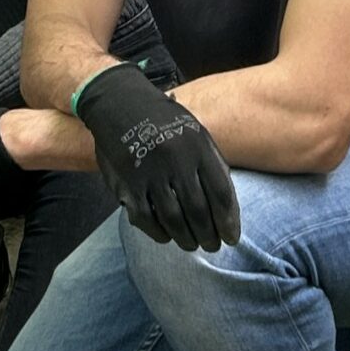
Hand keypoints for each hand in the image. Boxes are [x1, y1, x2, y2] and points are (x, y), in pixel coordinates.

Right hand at [73, 61, 237, 251]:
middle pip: (198, 211)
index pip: (220, 193)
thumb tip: (228, 208)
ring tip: (192, 244)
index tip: (232, 238)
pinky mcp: (127, 184)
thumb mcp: (195, 133)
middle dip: (208, 235)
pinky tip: (167, 236)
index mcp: (197, 147)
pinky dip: (159, 233)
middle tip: (212, 246)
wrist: (118, 104)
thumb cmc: (164, 122)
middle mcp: (175, 160)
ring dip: (186, 239)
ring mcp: (149, 173)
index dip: (229, 221)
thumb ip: (211, 165)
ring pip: (174, 219)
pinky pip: (146, 219)